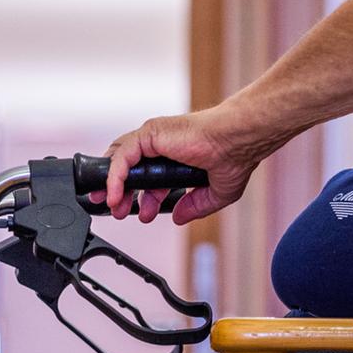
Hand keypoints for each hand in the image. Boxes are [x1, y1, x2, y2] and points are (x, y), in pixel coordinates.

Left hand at [96, 105, 263, 224]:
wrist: (239, 142)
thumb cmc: (235, 158)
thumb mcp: (214, 193)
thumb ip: (195, 206)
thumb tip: (179, 217)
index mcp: (175, 156)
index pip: (147, 175)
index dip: (140, 196)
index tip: (141, 214)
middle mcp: (162, 145)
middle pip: (128, 167)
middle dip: (119, 191)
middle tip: (118, 212)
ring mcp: (154, 138)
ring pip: (121, 159)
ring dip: (112, 185)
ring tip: (113, 206)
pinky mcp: (150, 134)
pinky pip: (123, 157)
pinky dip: (115, 177)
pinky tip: (116, 195)